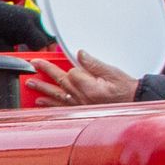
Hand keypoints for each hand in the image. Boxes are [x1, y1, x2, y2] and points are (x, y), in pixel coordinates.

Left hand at [26, 51, 140, 105]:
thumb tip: (80, 54)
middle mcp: (82, 98)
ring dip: (42, 88)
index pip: (72, 72)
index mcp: (90, 87)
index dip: (73, 66)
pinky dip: (49, 104)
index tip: (77, 63)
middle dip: (45, 72)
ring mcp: (79, 105)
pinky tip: (40, 102)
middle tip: (32, 65)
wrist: (134, 104)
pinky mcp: (79, 111)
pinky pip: (61, 107)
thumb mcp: (113, 73)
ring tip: (30, 83)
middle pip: (60, 82)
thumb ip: (94, 64)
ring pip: (57, 95)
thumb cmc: (126, 90)